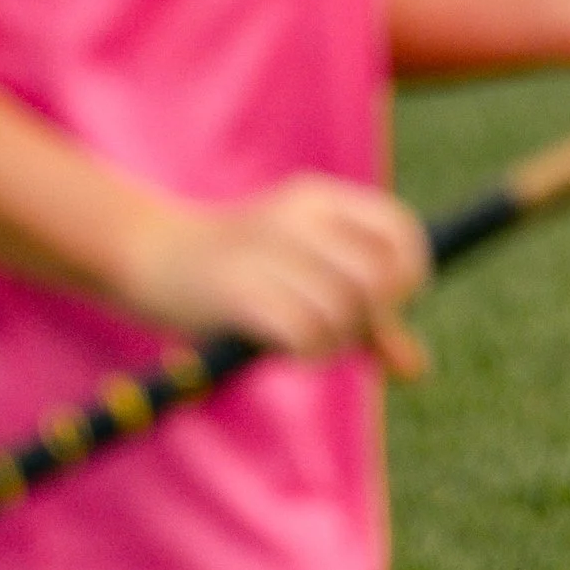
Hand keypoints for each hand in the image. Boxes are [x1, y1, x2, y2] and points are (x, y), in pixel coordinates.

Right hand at [122, 175, 430, 373]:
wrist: (152, 256)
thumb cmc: (240, 271)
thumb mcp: (307, 277)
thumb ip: (365, 318)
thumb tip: (417, 370)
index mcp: (320, 200)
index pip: (399, 230)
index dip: (407, 273)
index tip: (383, 303)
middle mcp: (298, 216)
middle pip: (376, 278)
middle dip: (370, 319)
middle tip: (338, 330)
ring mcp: (266, 250)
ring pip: (343, 311)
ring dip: (334, 342)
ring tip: (306, 340)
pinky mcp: (238, 289)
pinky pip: (305, 333)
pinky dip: (307, 353)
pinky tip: (287, 349)